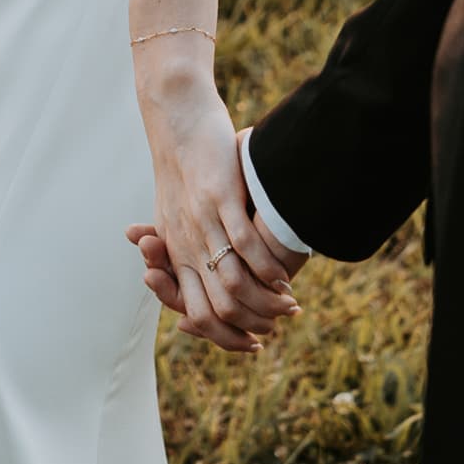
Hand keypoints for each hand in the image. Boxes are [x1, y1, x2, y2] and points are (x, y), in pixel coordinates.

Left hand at [129, 63, 302, 351]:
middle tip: (274, 329)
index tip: (251, 342)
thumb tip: (209, 272)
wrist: (177, 121)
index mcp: (175, 252)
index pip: (197, 313)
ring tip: (287, 306)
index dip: (225, 336)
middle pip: (215, 309)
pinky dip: (267, 268)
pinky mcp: (220, 200)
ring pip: (233, 284)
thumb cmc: (182, 167)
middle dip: (248, 328)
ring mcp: (202, 225)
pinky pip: (244, 245)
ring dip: (264, 303)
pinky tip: (283, 276)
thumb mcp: (176, 213)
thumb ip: (186, 245)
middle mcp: (185, 246)